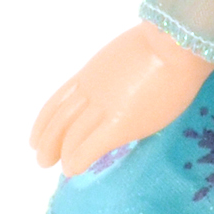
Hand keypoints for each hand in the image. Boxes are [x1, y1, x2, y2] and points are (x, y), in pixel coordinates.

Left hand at [29, 21, 212, 176]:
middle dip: (47, 140)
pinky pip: (90, 146)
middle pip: (60, 119)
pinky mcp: (119, 124)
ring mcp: (103, 107)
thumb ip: (116, 74)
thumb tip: (121, 85)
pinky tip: (71, 169)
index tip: (36, 135)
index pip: (60, 100)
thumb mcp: (128, 56)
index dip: (46, 120)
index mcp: (93, 73)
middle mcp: (91, 90)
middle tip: (40, 158)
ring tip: (51, 166)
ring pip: (71, 134)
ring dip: (59, 152)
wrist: (177, 45)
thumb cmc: (167, 44)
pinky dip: (77, 159)